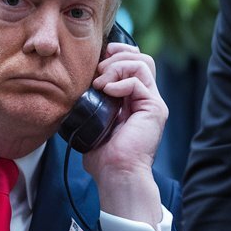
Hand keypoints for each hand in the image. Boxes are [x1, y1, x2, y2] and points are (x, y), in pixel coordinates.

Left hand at [81, 42, 165, 227]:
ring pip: (143, 64)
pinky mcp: (155, 109)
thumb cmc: (104, 158)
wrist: (117, 175)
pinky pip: (139, 82)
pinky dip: (120, 82)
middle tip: (99, 70)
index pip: (133, 64)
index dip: (116, 56)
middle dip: (118, 55)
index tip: (96, 64)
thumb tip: (76, 92)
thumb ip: (92, 104)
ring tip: (101, 83)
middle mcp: (147, 99)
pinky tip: (107, 92)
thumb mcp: (94, 123)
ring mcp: (153, 103)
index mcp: (134, 101)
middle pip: (142, 58)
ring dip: (117, 68)